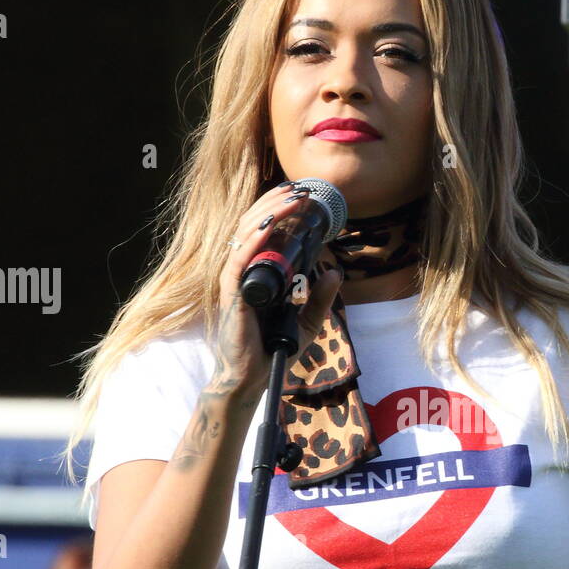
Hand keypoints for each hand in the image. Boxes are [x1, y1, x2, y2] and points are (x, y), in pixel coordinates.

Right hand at [211, 181, 342, 400]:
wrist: (252, 379)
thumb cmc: (272, 350)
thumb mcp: (307, 323)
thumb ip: (321, 298)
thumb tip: (336, 271)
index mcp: (258, 274)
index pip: (263, 232)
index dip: (278, 209)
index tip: (301, 194)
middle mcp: (244, 272)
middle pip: (253, 225)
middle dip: (276, 203)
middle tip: (300, 189)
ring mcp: (235, 282)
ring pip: (245, 235)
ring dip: (268, 212)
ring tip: (291, 198)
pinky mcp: (232, 296)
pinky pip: (239, 261)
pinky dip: (252, 240)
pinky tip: (266, 224)